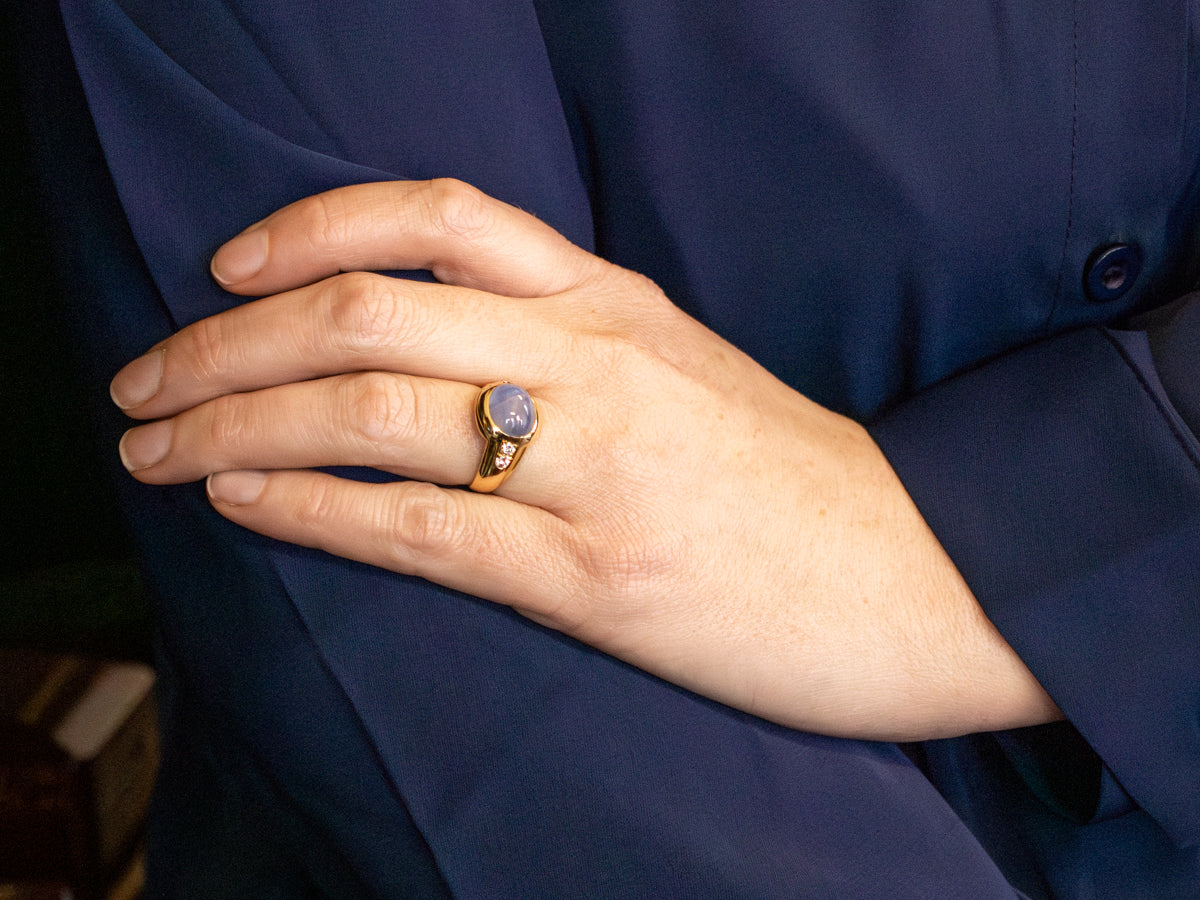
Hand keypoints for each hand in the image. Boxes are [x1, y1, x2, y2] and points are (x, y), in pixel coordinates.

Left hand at [111, 179, 1059, 739]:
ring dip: (234, 423)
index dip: (308, 226)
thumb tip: (443, 356)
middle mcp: (597, 361)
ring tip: (153, 447)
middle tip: (142, 376)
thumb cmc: (792, 480)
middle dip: (223, 341)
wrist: (921, 572)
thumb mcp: (683, 371)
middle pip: (366, 311)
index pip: (436, 216)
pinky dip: (310, 509)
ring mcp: (596, 466)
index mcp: (616, 302)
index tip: (228, 268)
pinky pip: (423, 527)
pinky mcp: (599, 578)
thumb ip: (571, 344)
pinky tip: (239, 503)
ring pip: (372, 411)